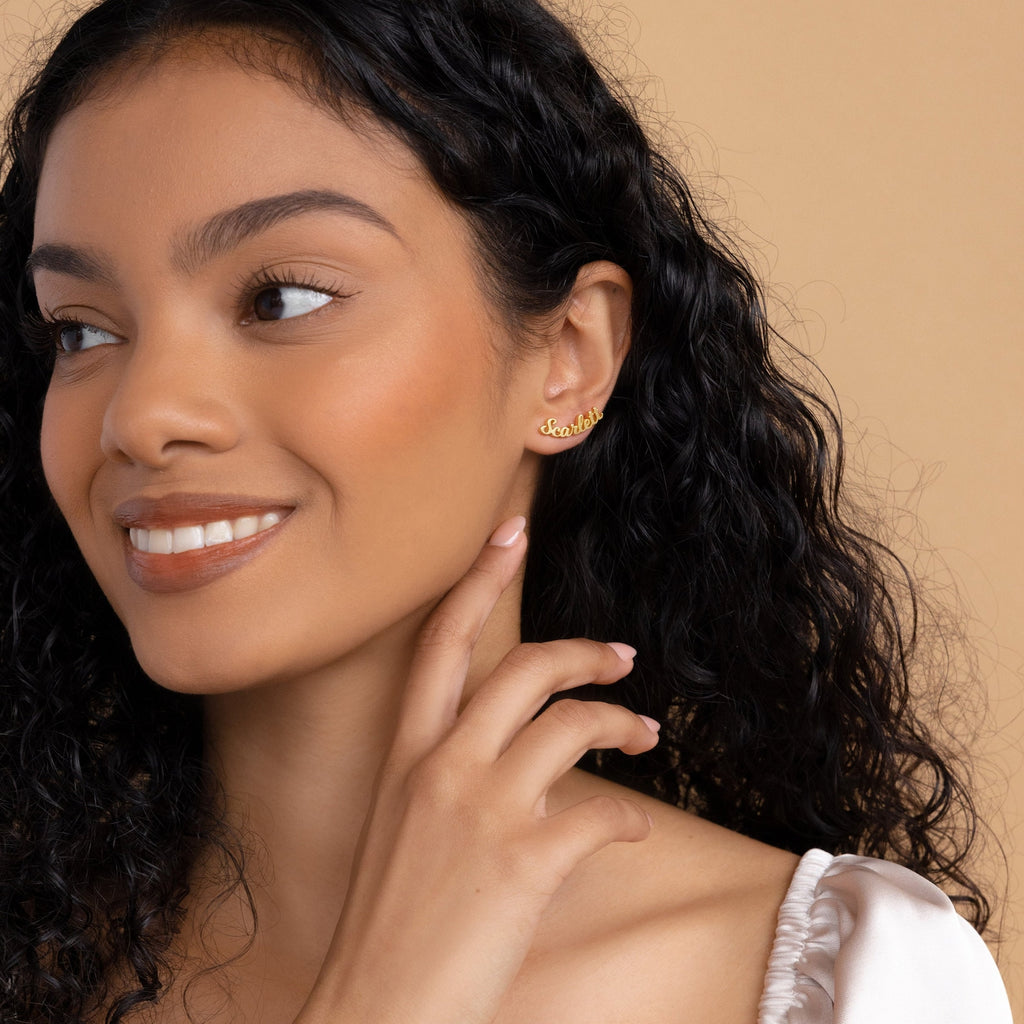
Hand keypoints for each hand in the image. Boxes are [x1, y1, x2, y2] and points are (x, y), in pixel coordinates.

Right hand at [296, 517, 658, 1023]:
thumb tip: (522, 765)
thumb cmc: (390, 925)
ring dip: (620, 723)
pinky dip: (628, 818)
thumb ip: (451, 782)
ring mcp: (481, 811)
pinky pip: (599, 814)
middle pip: (522, 668)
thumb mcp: (405, 831)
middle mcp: (441, 768)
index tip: (510, 533)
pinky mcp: (522, 863)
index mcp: (405, 756)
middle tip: (621, 654)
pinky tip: (633, 831)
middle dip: (581, 651)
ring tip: (646, 735)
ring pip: (570, 725)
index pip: (440, 644)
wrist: (375, 1011)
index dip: (478, 581)